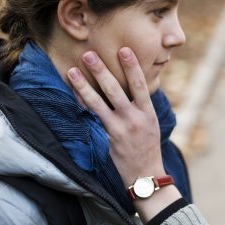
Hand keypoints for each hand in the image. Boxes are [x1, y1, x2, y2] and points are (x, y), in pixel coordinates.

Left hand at [67, 47, 164, 185]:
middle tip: (89, 54)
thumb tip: (137, 84)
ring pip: (99, 103)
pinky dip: (82, 104)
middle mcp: (135, 118)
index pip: (140, 85)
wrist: (145, 175)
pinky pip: (92, 117)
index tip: (124, 50)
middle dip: (101, 70)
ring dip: (84, 85)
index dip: (132, 67)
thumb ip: (142, 105)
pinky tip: (73, 93)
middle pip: (116, 89)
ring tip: (72, 71)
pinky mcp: (108, 138)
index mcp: (148, 112)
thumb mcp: (152, 123)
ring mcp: (120, 128)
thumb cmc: (148, 147)